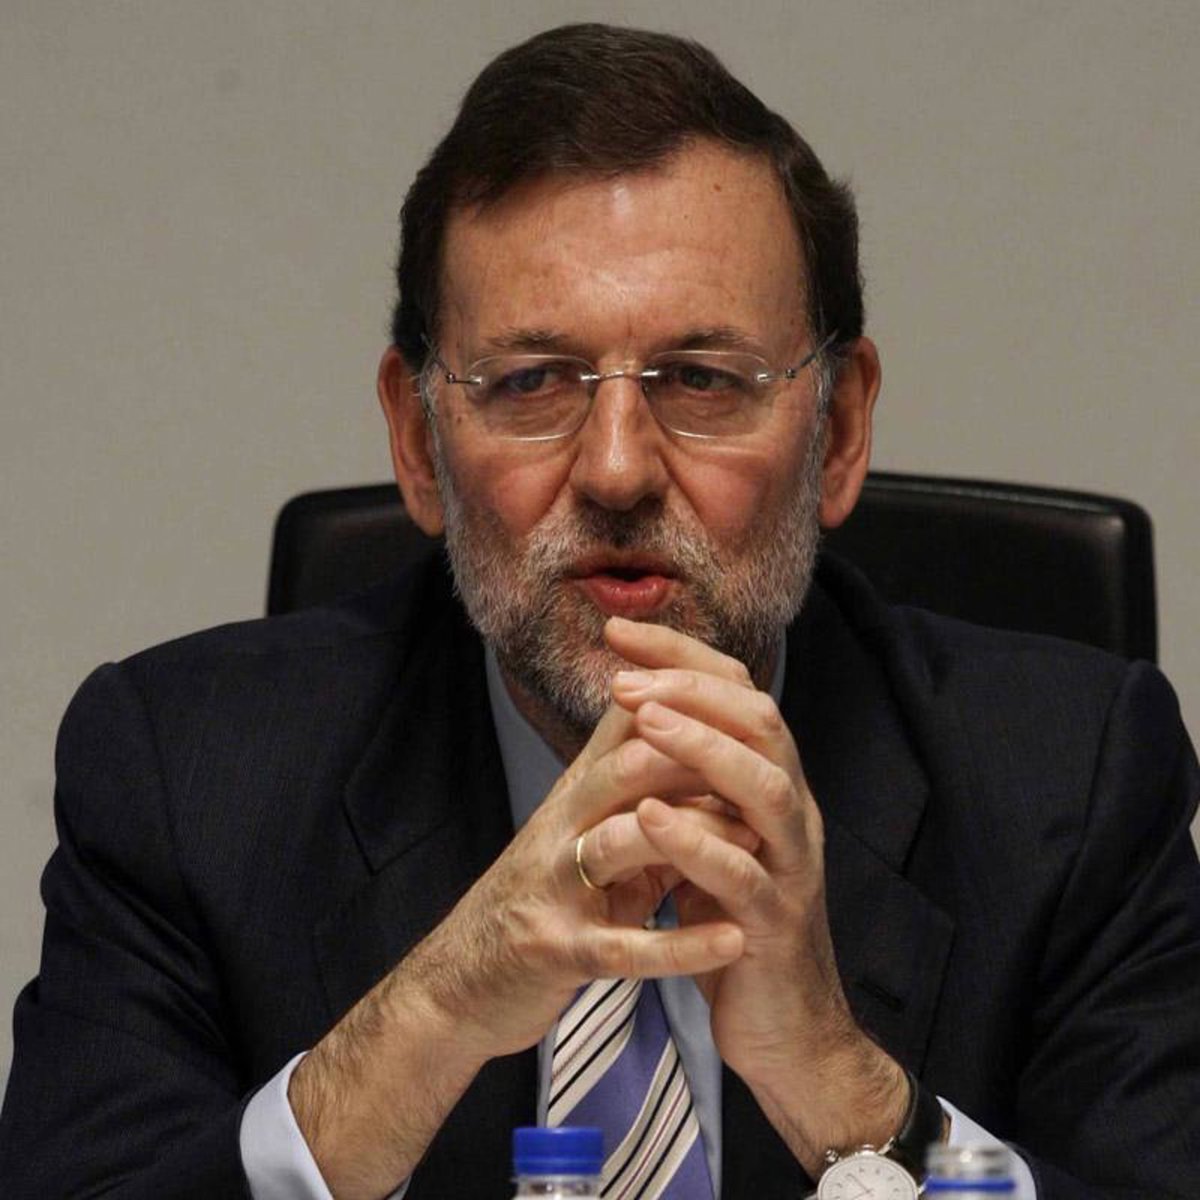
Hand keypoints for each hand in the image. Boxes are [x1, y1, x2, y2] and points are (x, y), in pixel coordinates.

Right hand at [289, 647, 749, 1197]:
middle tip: (765, 764)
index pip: (629, 724)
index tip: (752, 702)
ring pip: (620, 840)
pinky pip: (623, 948)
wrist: (461, 980)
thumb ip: (632, 789)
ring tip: (757, 843)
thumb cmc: (542, 898)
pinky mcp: (557, 951)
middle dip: (697, 756)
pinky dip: (682, 946)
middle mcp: (562, 826)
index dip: (687, 704)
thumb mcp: (583, 830)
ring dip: (694, 836)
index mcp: (576, 794)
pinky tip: (732, 942)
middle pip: (629, 766)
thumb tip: (694, 734)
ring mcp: (555, 887)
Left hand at [604, 617, 907, 1176]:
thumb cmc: (736, 926)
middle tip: (625, 673)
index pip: (738, 695)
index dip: (681, 656)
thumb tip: (643, 713)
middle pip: (761, 722)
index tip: (619, 630)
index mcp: (771, 787)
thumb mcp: (713, 838)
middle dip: (692, 687)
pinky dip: (698, 840)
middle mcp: (791, 814)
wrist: (785, 1031)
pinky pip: (744, 875)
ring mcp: (791, 868)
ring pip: (764, 786)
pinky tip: (652, 816)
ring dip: (702, 745)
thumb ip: (693, 783)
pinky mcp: (775, 926)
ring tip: (642, 718)